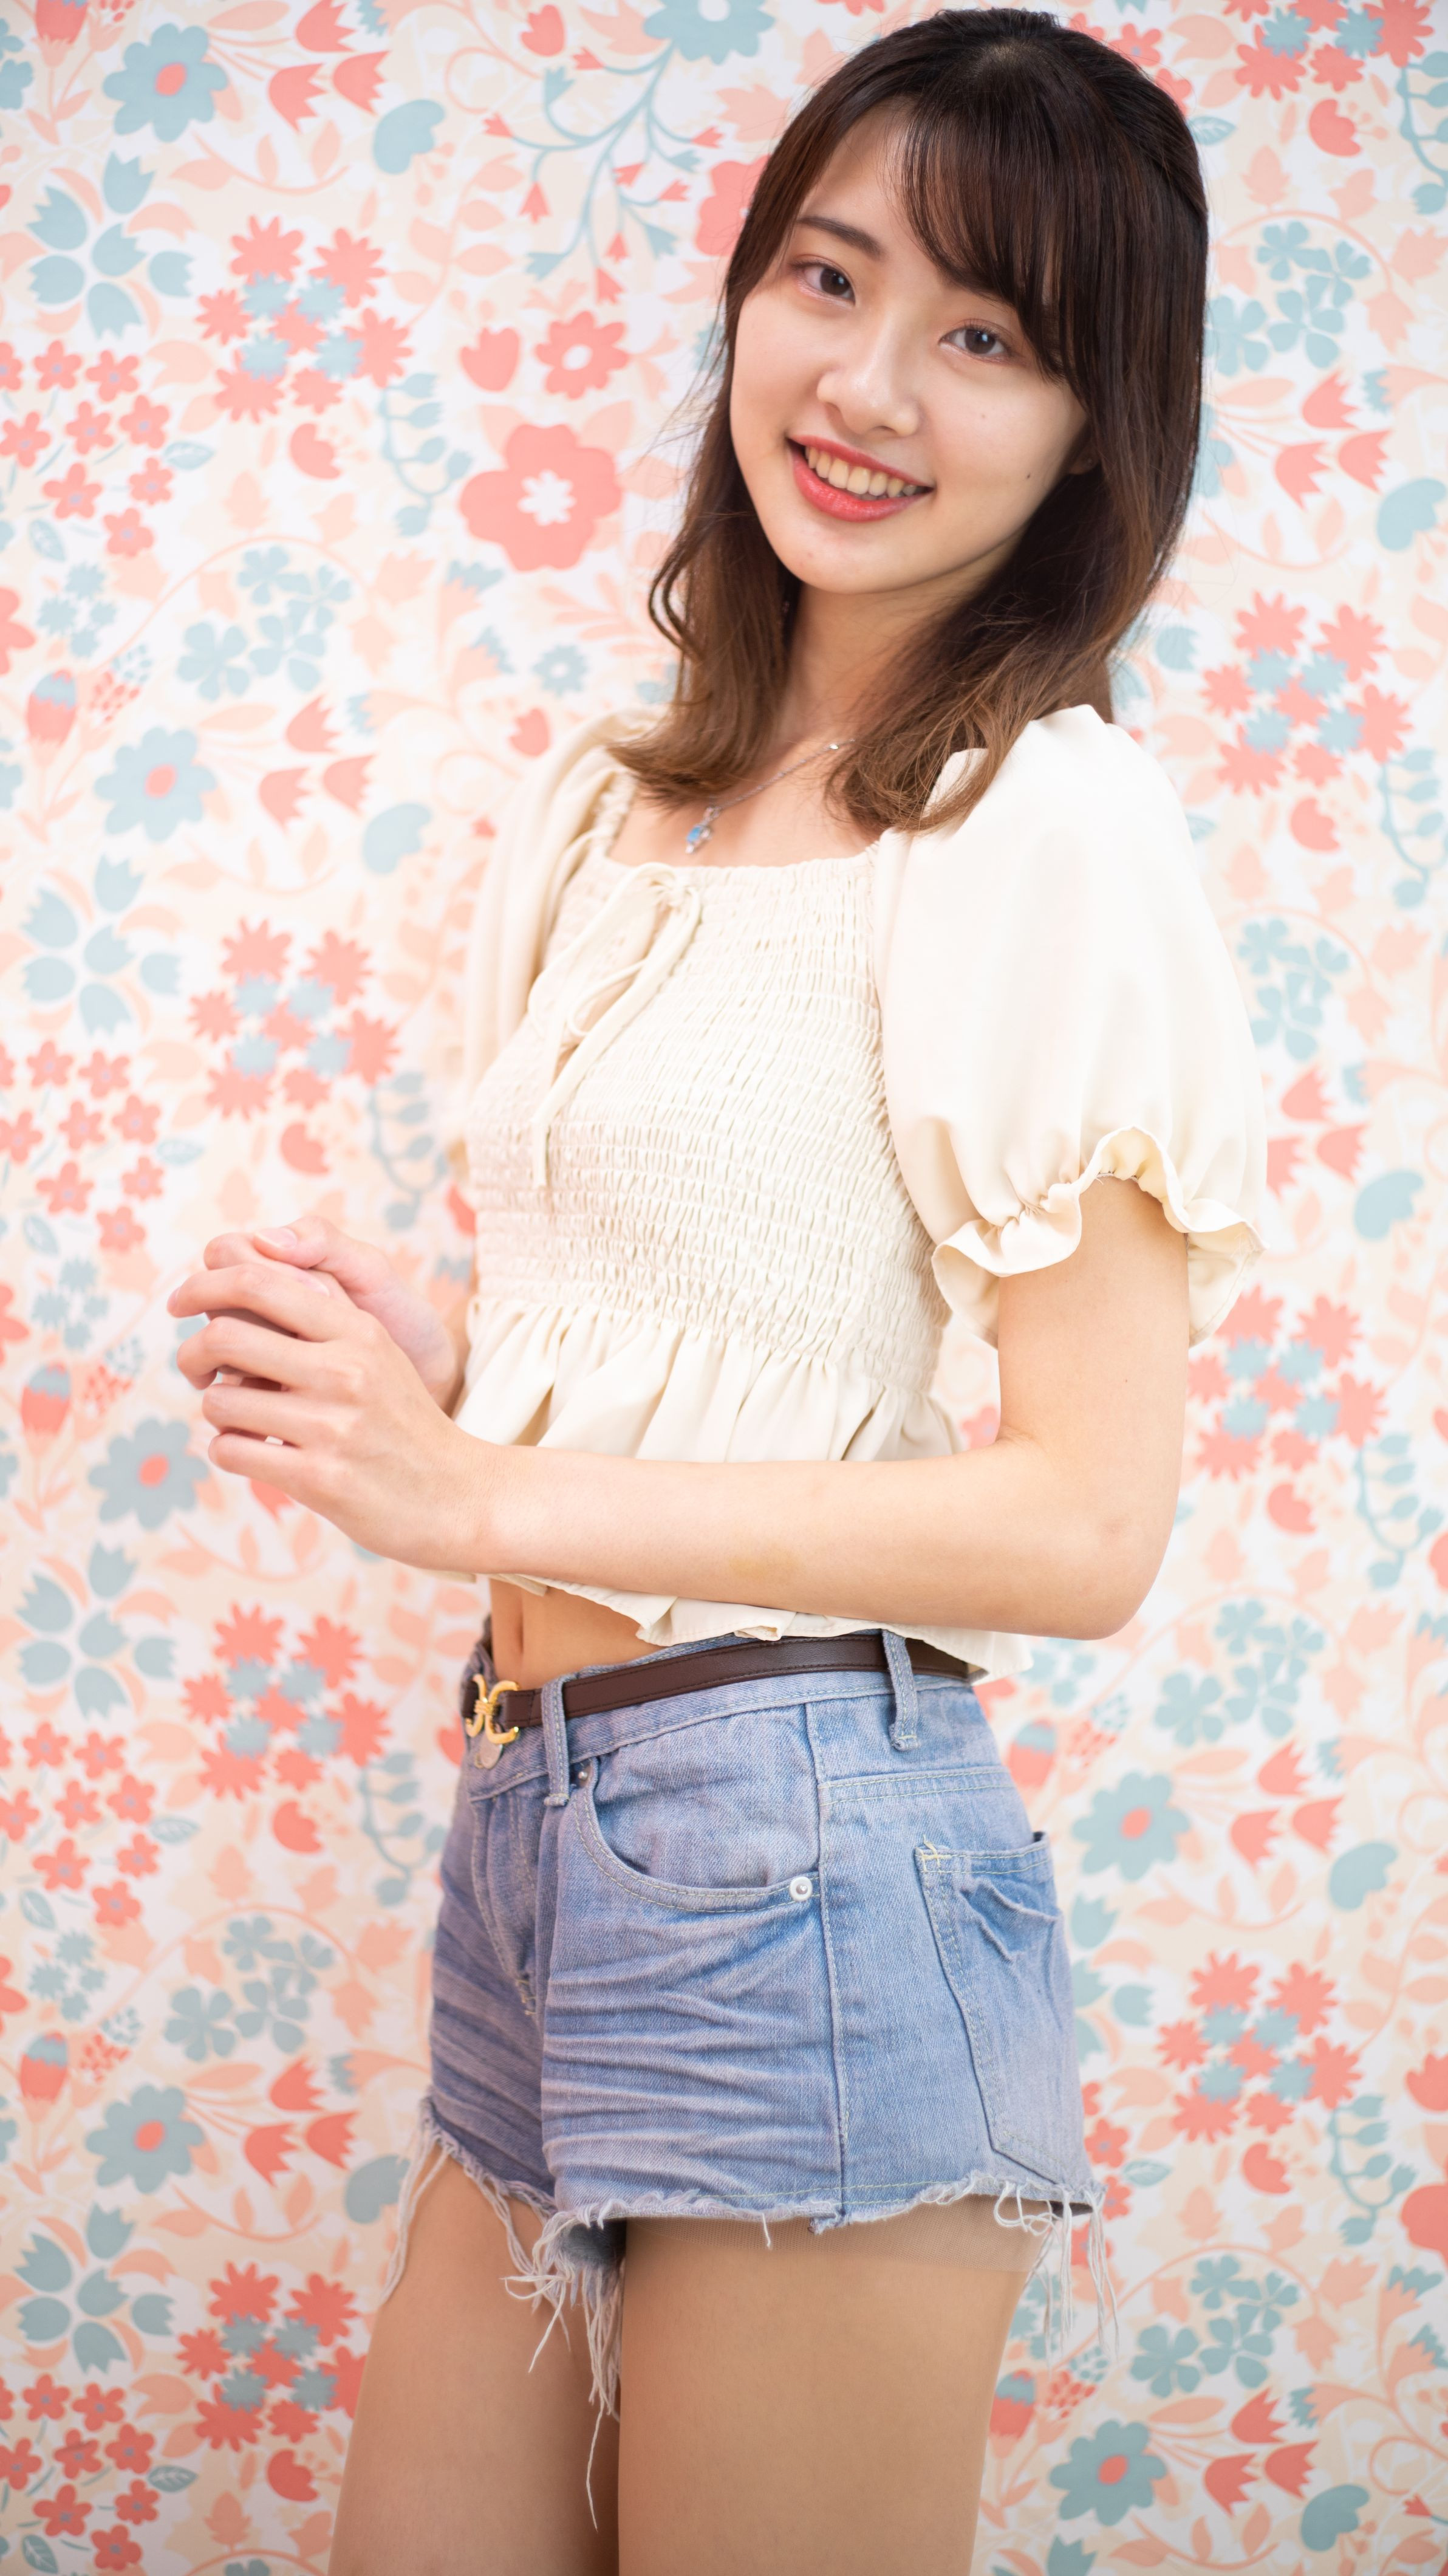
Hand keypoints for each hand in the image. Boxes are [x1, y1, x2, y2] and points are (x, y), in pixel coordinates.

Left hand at [166, 1251, 497, 1571]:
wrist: (459, 1496)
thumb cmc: (403, 1424)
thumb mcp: (378, 1354)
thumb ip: (322, 1319)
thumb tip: (240, 1287)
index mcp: (358, 1330)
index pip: (259, 1282)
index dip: (204, 1285)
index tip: (182, 1302)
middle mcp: (345, 1370)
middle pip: (225, 1334)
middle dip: (193, 1352)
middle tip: (197, 1368)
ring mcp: (332, 1426)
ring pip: (221, 1400)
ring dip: (219, 1411)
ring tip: (244, 1421)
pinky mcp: (319, 1478)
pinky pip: (232, 1450)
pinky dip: (230, 1450)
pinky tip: (256, 1453)